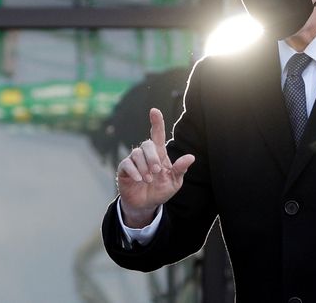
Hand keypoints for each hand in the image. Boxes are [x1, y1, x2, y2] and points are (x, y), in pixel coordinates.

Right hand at [116, 108, 195, 227]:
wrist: (146, 205)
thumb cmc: (160, 190)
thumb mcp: (174, 182)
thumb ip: (180, 169)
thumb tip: (191, 157)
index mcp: (159, 154)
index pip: (157, 134)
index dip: (157, 122)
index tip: (154, 111)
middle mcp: (145, 154)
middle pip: (147, 144)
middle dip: (152, 157)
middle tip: (157, 171)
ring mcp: (134, 161)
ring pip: (136, 153)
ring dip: (144, 167)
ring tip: (148, 180)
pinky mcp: (124, 169)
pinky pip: (126, 164)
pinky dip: (134, 171)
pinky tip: (139, 179)